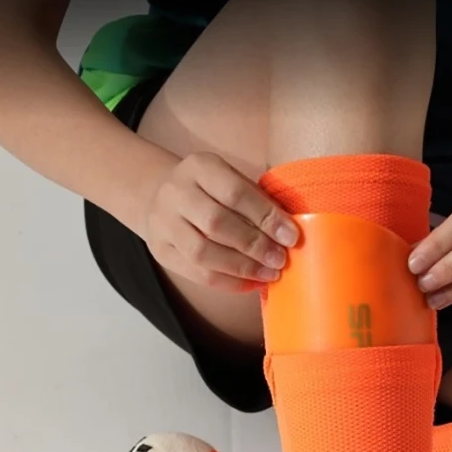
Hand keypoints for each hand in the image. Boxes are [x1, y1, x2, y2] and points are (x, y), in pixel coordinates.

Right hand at [143, 152, 298, 291]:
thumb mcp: (231, 180)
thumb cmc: (211, 192)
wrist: (163, 197)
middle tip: (280, 260)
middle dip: (254, 245)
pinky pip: (196, 274)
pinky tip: (251, 284)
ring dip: (242, 267)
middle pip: (216, 223)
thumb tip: (289, 233)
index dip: (266, 217)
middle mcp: (175, 192)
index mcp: (199, 167)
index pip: (234, 192)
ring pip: (202, 252)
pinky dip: (228, 283)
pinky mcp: (160, 251)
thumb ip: (257, 201)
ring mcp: (163, 223)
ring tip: (268, 274)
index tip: (291, 236)